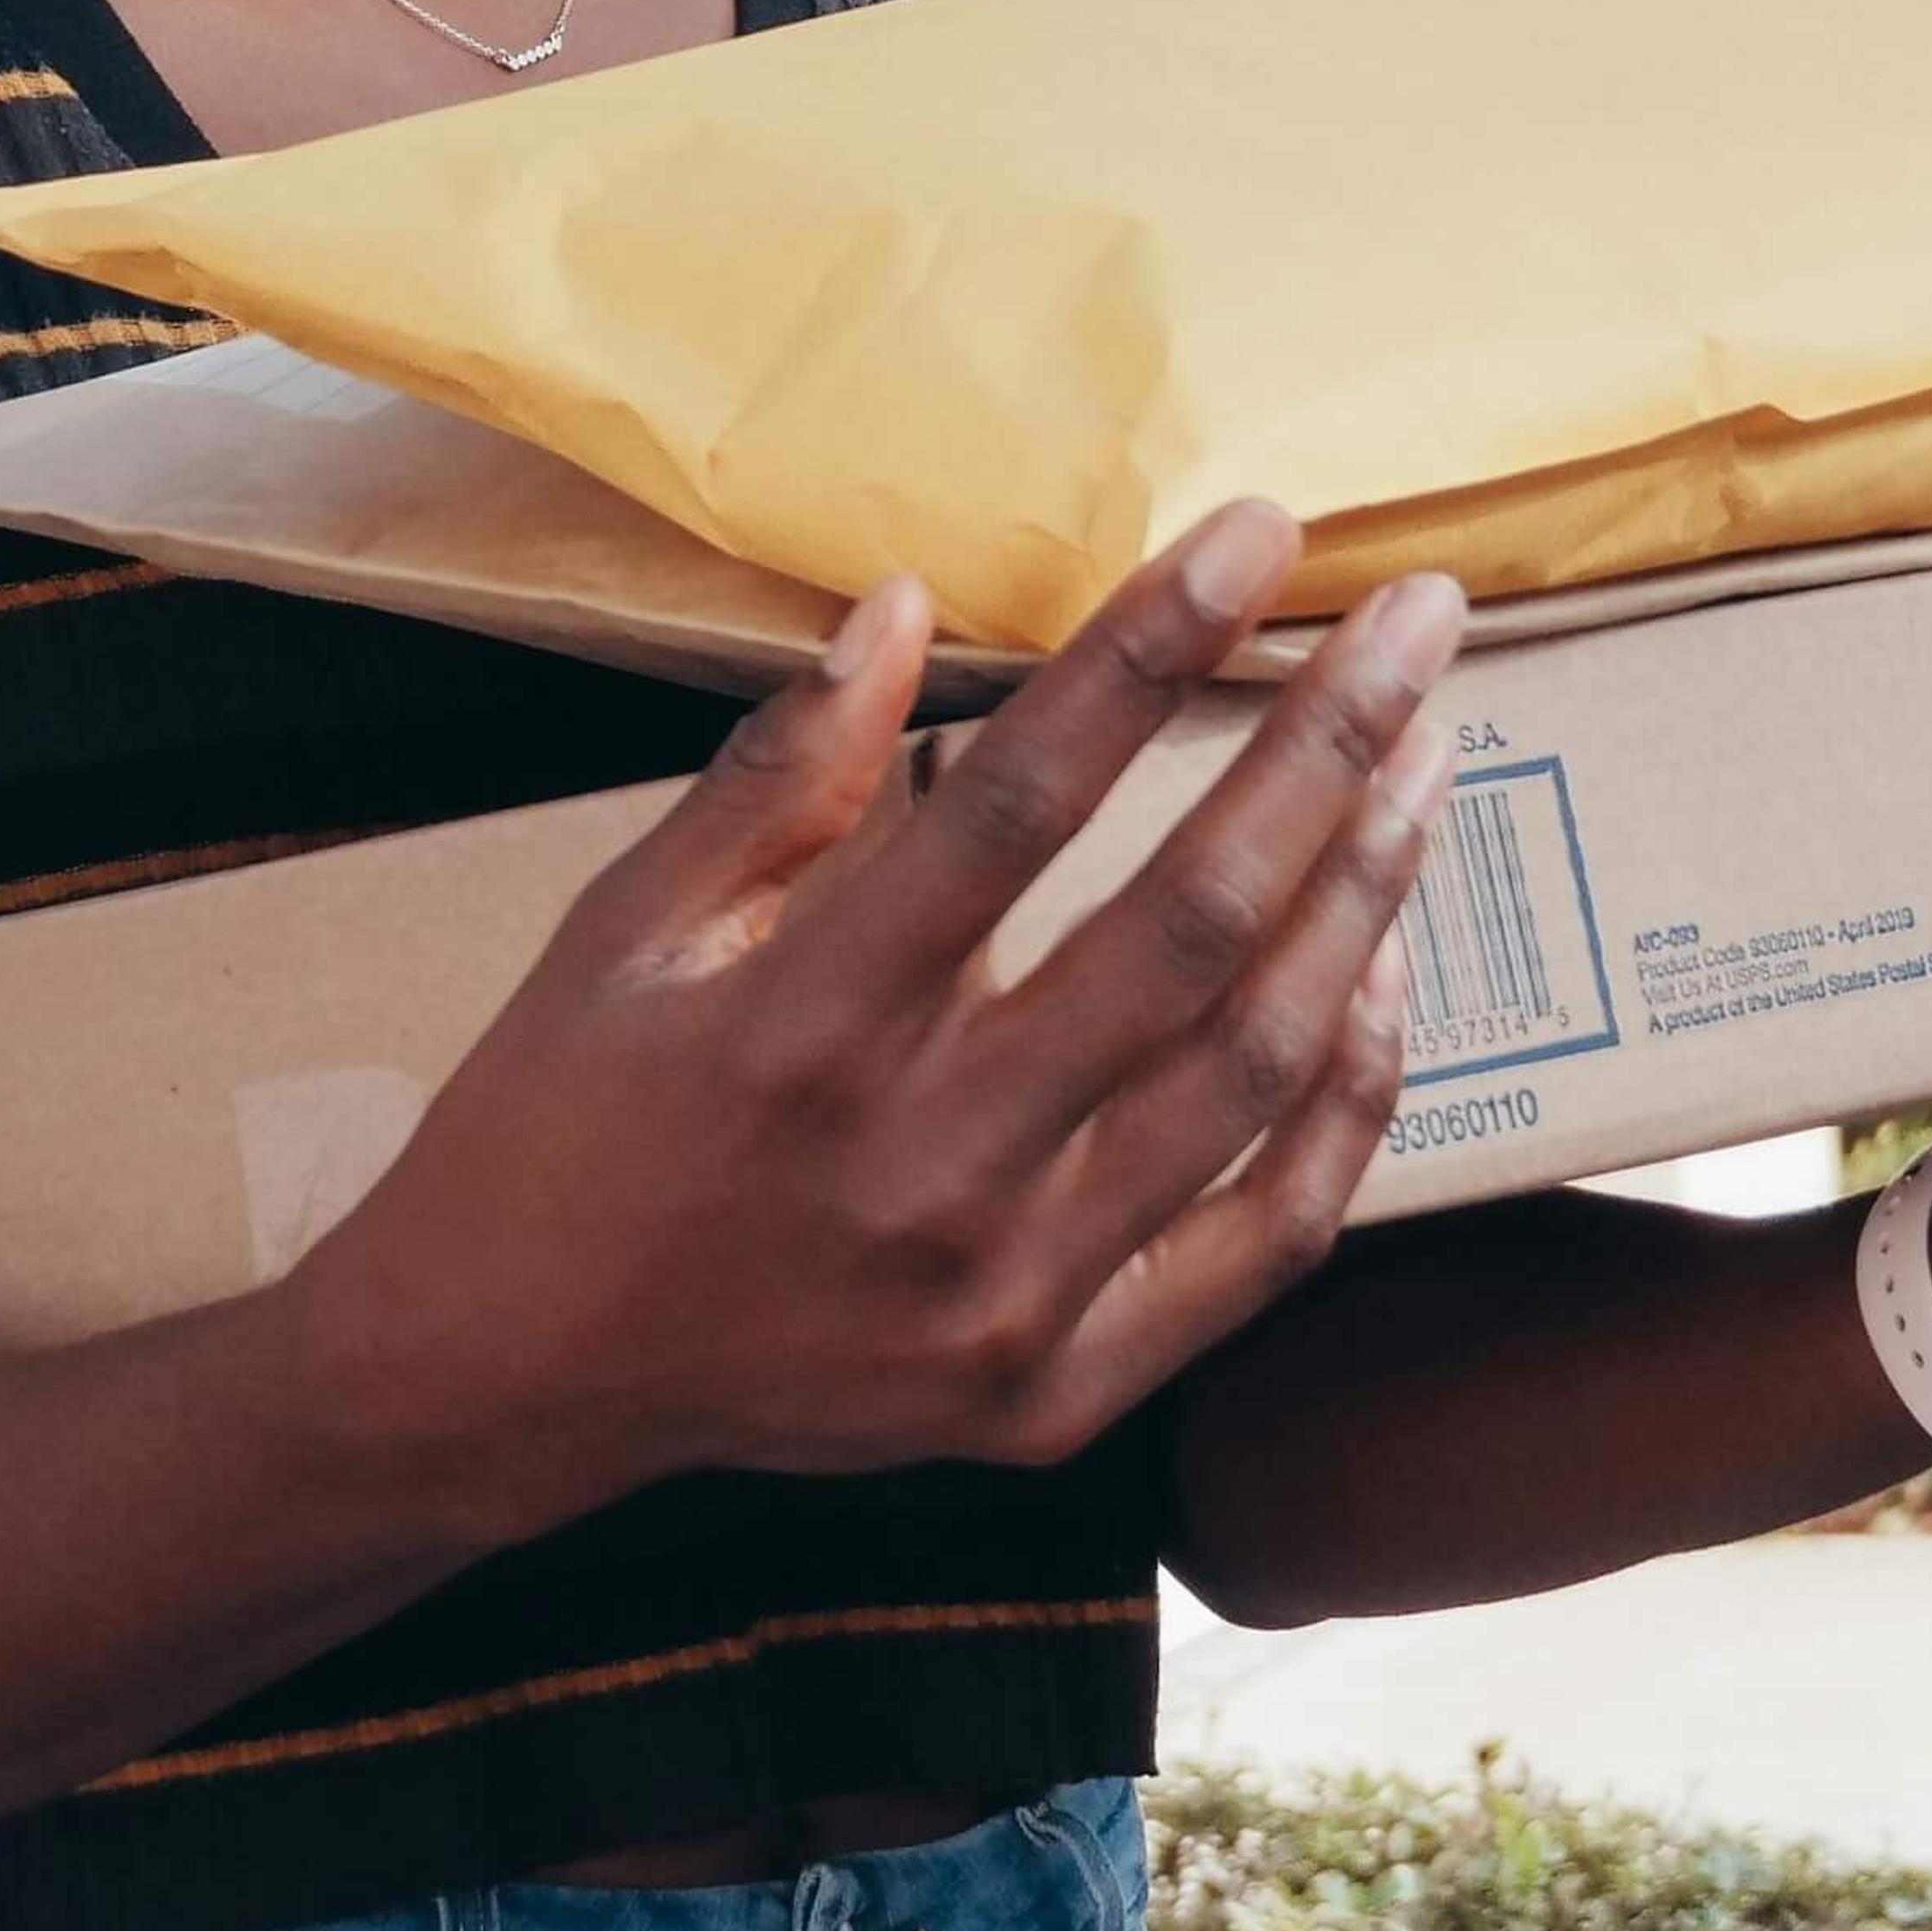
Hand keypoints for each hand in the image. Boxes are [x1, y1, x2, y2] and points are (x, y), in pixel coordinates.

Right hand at [284, 501, 1465, 1529]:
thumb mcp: (626, 920)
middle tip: (1420, 624)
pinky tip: (1380, 975)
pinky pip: (1260, 1244)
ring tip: (1425, 760)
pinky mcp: (1051, 1395)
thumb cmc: (563, 1117)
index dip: (1151, 649)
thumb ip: (781, 771)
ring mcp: (1001, 1297)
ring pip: (1250, 1074)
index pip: (1021, 799)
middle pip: (1184, 927)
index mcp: (802, 1024)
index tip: (1259, 535)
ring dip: (1360, 898)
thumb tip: (908, 601)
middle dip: (1323, 748)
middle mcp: (921, 1167)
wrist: (506, 1379)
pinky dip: (1346, 1106)